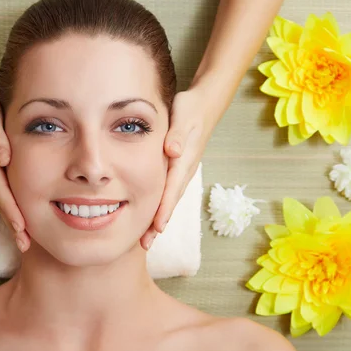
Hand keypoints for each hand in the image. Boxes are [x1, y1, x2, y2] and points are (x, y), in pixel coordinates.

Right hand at [0, 89, 30, 251]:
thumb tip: (3, 159)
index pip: (1, 191)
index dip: (11, 210)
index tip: (21, 228)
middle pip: (1, 202)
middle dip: (12, 225)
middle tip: (24, 245)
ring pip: (1, 200)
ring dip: (11, 220)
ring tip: (23, 240)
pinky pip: (2, 192)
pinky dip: (10, 207)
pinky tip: (19, 218)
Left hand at [140, 88, 214, 249]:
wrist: (204, 105)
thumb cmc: (190, 109)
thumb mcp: (183, 116)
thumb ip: (178, 134)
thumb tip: (173, 151)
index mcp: (184, 160)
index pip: (172, 189)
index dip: (164, 209)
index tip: (157, 227)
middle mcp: (185, 170)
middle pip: (170, 201)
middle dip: (158, 224)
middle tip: (146, 244)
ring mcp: (183, 171)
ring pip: (169, 199)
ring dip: (158, 219)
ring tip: (146, 239)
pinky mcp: (178, 169)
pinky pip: (168, 192)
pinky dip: (160, 206)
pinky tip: (150, 217)